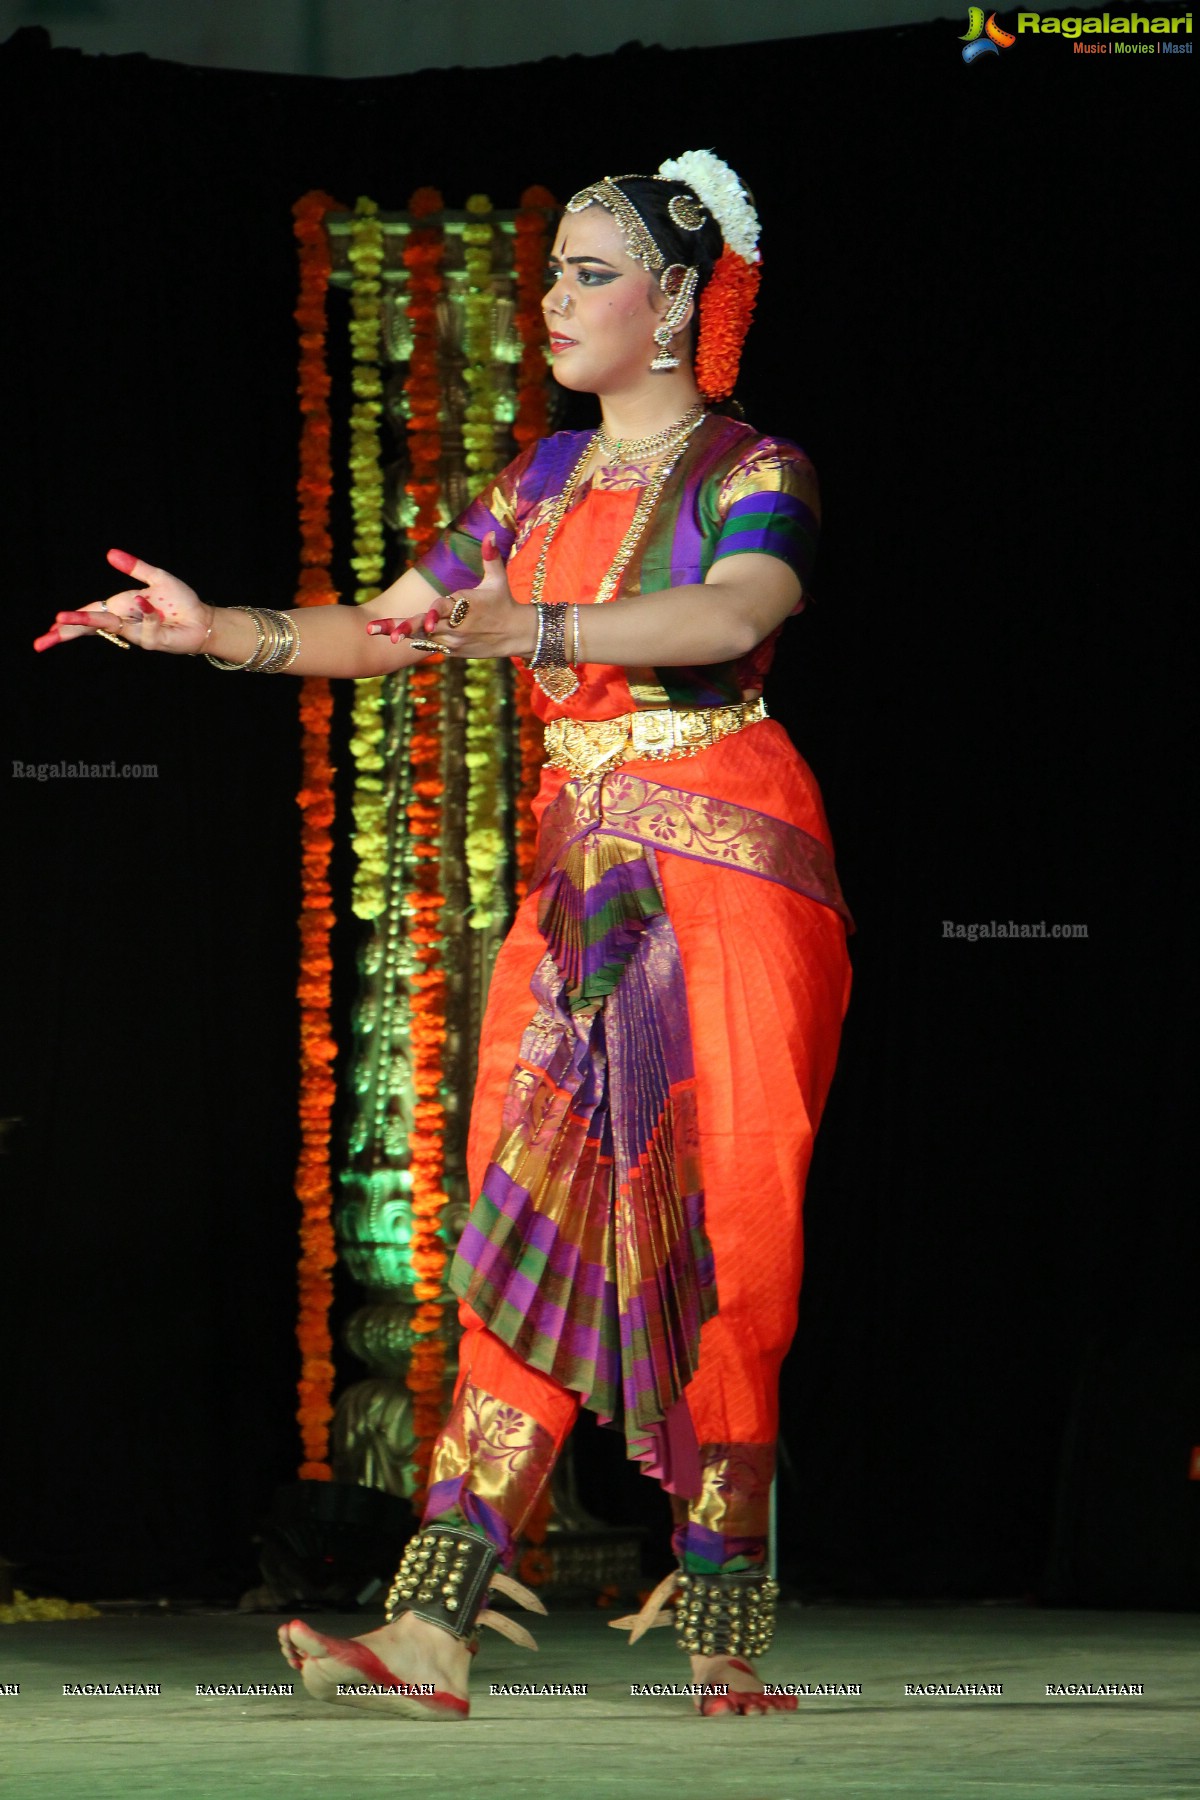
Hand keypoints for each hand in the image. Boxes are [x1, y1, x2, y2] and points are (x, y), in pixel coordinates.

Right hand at [34, 548, 214, 654]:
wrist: (202, 619)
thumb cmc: (180, 601)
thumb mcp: (157, 578)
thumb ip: (135, 567)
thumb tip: (110, 553)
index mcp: (120, 608)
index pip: (90, 614)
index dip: (71, 622)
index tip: (50, 629)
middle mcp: (125, 622)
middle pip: (91, 627)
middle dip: (68, 631)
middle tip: (44, 639)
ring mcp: (137, 633)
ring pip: (109, 627)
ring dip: (86, 622)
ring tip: (61, 620)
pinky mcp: (153, 640)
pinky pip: (145, 625)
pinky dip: (147, 614)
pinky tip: (152, 605)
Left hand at [365, 534, 533, 659]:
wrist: (515, 634)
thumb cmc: (503, 602)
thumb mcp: (498, 579)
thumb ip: (490, 557)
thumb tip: (488, 533)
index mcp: (467, 605)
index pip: (447, 608)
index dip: (435, 613)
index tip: (425, 619)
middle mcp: (458, 625)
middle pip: (427, 625)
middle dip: (405, 627)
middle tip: (385, 632)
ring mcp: (454, 640)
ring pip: (423, 637)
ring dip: (402, 633)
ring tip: (376, 633)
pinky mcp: (453, 650)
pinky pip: (429, 646)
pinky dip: (414, 641)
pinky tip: (393, 638)